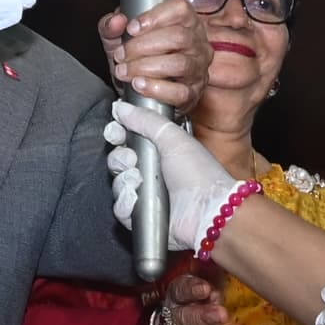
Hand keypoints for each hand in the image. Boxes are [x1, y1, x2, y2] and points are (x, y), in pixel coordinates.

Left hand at [96, 0, 200, 110]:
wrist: (138, 90)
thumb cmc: (136, 58)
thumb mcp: (118, 37)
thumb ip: (111, 25)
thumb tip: (116, 21)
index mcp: (185, 21)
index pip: (181, 9)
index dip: (155, 17)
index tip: (132, 28)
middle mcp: (197, 43)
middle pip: (178, 37)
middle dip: (143, 46)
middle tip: (121, 55)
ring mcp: (198, 69)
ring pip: (180, 64)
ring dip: (145, 67)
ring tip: (124, 71)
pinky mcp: (193, 93)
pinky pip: (180, 92)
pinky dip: (156, 89)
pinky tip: (139, 85)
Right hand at [103, 95, 242, 248]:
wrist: (208, 210)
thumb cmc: (199, 174)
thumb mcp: (173, 137)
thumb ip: (146, 120)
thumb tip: (122, 107)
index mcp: (161, 150)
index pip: (129, 138)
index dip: (118, 134)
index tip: (116, 131)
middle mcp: (153, 171)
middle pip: (119, 160)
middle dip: (120, 157)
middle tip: (131, 158)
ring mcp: (147, 194)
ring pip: (118, 184)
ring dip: (123, 179)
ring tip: (137, 178)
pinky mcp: (143, 217)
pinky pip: (120, 208)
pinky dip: (125, 201)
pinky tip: (136, 196)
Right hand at [149, 267, 247, 324]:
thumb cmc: (195, 304)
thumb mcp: (198, 287)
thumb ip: (210, 278)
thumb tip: (229, 269)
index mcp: (177, 298)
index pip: (180, 292)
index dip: (192, 290)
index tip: (206, 288)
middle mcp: (176, 320)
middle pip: (186, 319)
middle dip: (205, 316)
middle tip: (222, 314)